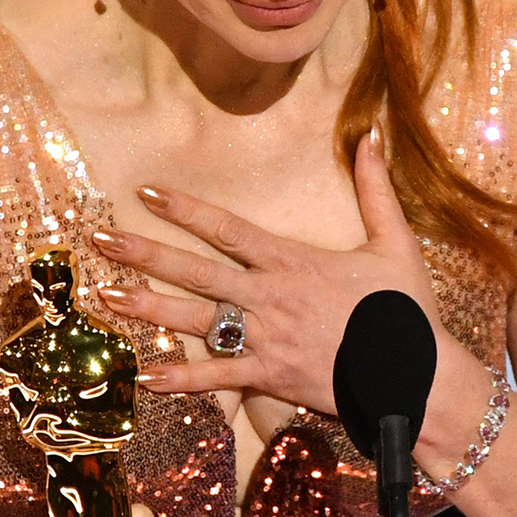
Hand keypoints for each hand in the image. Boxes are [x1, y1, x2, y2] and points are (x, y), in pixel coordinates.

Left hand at [91, 128, 438, 414]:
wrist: (418, 378)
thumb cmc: (407, 310)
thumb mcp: (394, 242)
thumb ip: (375, 189)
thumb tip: (370, 136)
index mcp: (292, 262)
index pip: (228, 229)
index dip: (186, 209)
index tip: (147, 191)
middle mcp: (270, 298)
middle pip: (195, 271)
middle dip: (144, 253)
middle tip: (98, 239)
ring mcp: (266, 339)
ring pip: (195, 321)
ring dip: (146, 310)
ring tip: (103, 299)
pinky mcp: (270, 377)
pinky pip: (218, 379)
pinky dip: (181, 380)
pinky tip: (144, 377)